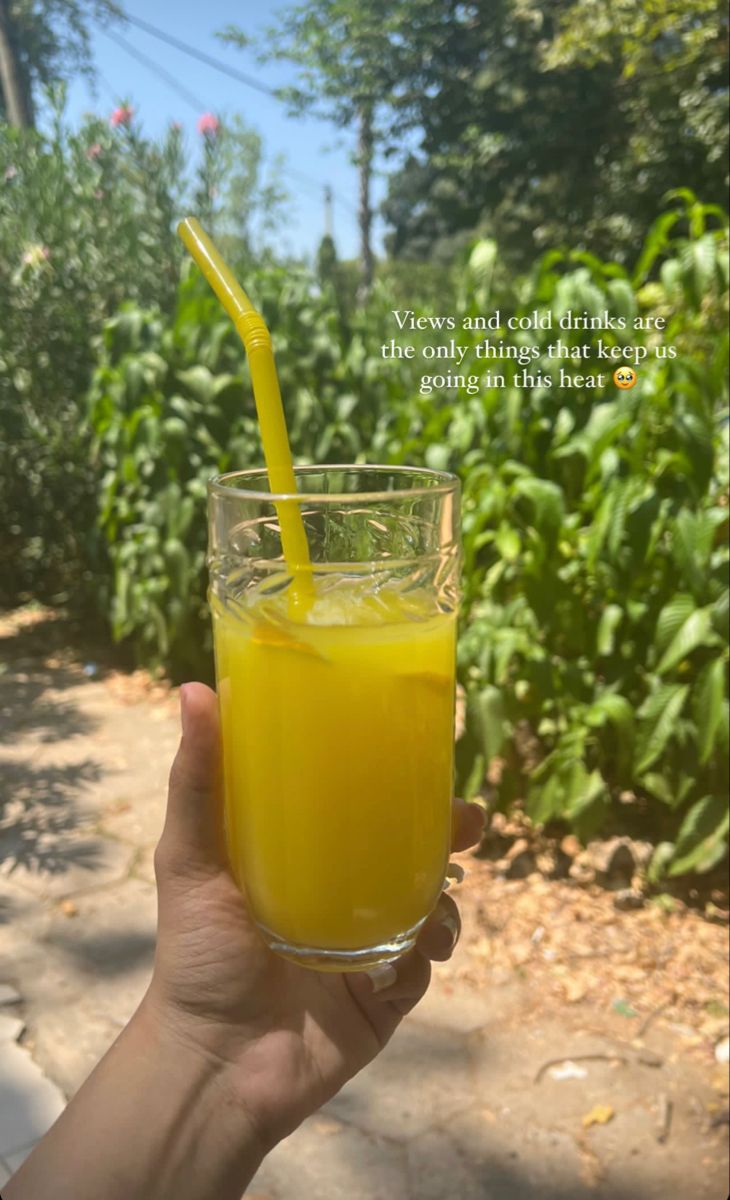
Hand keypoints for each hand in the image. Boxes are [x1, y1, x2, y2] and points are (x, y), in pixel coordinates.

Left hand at [144, 682, 483, 1152]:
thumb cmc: (197, 954)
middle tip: (471, 820)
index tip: (426, 746)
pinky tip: (420, 950)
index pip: (355, 806)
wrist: (215, 1064)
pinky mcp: (384, 995)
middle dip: (449, 831)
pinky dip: (429, 950)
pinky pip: (423, 962)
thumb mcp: (190, 856)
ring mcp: (365, 946)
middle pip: (409, 849)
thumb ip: (198, 779)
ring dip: (446, 895)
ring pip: (429, 903)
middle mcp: (338, 896)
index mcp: (300, 858)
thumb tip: (193, 689)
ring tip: (441, 901)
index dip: (394, 779)